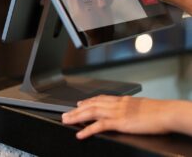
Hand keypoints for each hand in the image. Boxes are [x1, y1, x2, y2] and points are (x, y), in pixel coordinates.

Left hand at [61, 95, 190, 138]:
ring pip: (91, 112)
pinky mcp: (119, 122)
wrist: (165, 112)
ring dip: (77, 117)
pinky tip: (80, 133)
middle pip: (91, 105)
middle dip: (77, 110)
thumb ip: (130, 107)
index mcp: (121, 100)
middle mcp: (115, 104)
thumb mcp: (140, 105)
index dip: (87, 101)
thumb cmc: (156, 110)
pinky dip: (88, 129)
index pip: (99, 99)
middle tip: (66, 113)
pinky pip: (99, 126)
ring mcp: (116, 112)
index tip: (79, 103)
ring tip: (66, 121)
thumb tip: (128, 109)